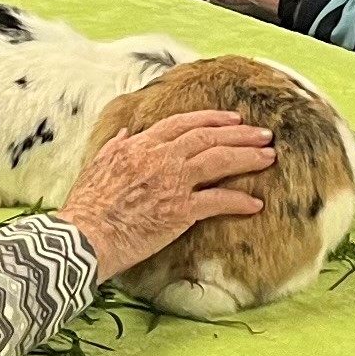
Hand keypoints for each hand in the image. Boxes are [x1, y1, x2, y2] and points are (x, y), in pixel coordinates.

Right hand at [54, 108, 272, 270]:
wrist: (85, 237)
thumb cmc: (87, 206)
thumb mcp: (97, 165)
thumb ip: (116, 146)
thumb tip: (126, 133)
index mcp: (141, 146)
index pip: (183, 124)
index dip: (212, 119)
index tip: (232, 119)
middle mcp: (161, 158)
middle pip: (209, 137)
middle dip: (240, 133)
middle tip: (264, 134)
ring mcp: (173, 183)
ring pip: (219, 161)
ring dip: (248, 157)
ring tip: (269, 157)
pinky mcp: (181, 211)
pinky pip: (218, 201)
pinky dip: (239, 201)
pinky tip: (255, 203)